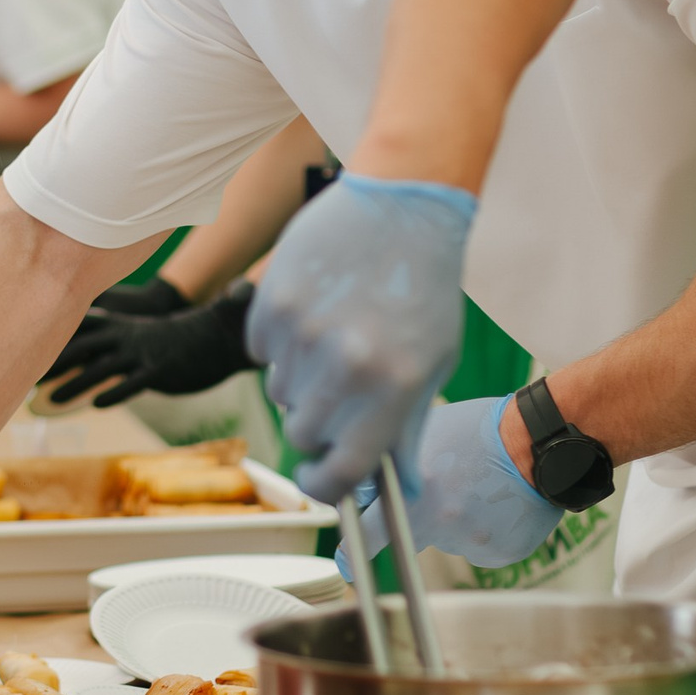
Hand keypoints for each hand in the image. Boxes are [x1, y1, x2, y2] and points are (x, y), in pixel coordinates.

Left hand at [44, 284, 255, 407]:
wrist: (210, 338)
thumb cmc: (166, 341)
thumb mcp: (133, 335)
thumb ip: (105, 342)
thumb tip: (73, 354)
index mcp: (116, 328)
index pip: (75, 331)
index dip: (49, 342)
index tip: (21, 354)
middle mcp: (124, 338)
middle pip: (80, 348)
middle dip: (53, 364)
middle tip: (26, 381)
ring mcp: (141, 354)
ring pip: (101, 368)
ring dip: (75, 385)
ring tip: (52, 401)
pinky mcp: (158, 371)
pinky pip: (133, 383)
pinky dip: (115, 393)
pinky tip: (98, 404)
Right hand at [248, 173, 473, 503]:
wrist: (401, 206)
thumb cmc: (423, 287)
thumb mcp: (434, 362)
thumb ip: (410, 427)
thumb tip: (399, 488)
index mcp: (395, 388)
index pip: (343, 472)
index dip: (325, 485)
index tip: (318, 478)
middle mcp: (347, 367)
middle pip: (302, 433)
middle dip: (315, 422)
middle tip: (334, 390)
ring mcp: (306, 334)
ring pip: (278, 392)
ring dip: (299, 379)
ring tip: (330, 335)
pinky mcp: (275, 302)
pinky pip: (261, 349)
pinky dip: (279, 340)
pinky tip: (313, 308)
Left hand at [336, 394, 557, 576]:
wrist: (544, 442)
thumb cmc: (481, 429)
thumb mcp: (426, 435)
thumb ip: (396, 467)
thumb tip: (368, 484)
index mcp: (415, 498)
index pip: (366, 540)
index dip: (350, 552)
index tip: (344, 562)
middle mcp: (442, 527)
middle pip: (410, 537)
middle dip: (415, 521)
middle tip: (437, 495)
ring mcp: (473, 542)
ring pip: (451, 538)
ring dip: (458, 518)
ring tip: (481, 484)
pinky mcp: (502, 553)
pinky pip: (482, 545)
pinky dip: (488, 528)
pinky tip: (502, 501)